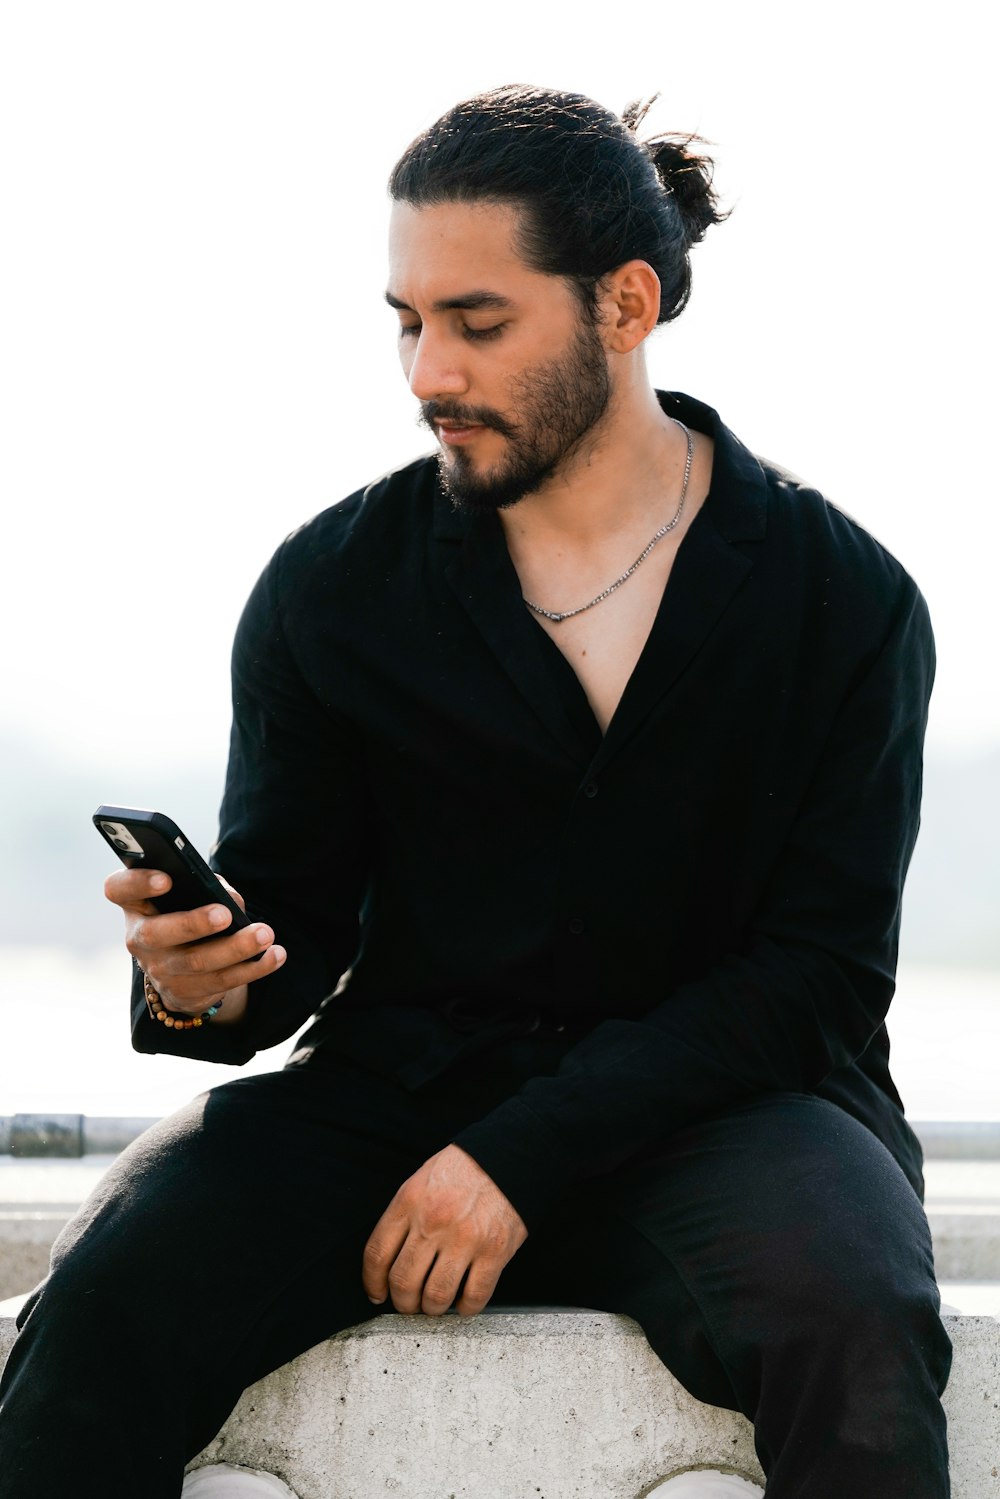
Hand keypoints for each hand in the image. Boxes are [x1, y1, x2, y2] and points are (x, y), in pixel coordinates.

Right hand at [104, 867, 285, 1025]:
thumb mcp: (189, 892)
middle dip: (193, 923)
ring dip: (236, 948)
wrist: (181, 964)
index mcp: (136, 904)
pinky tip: (275, 955)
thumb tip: (228, 898)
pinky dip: (254, 968)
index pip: (119, 889)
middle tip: (225, 914)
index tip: (167, 878)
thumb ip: (204, 885)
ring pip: (197, 962)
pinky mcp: (185, 993)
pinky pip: (222, 983)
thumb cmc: (186, 910)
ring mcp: (160, 970)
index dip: (138, 883)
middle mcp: (140, 938)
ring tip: (265, 934)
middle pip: (157, 934)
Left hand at [363, 1144, 527, 1317]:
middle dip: (403, 1303)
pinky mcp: (494, 1252)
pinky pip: (473, 1297)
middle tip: (408, 1303)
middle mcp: (433, 1222)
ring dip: (432, 1309)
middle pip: (403, 1282)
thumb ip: (404, 1215)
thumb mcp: (421, 1180)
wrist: (509, 1158)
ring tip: (435, 1304)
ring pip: (435, 1296)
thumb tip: (388, 1258)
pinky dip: (465, 1308)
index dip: (372, 1282)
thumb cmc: (464, 1169)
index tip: (377, 1293)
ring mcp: (464, 1239)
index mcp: (410, 1202)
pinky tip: (463, 1302)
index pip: (377, 1254)